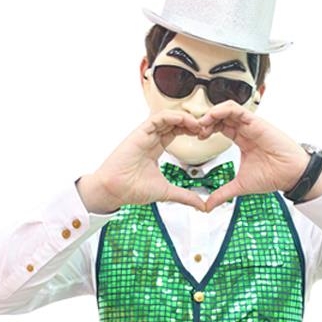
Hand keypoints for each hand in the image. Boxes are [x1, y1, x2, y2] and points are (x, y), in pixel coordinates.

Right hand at [77, 110, 205, 212]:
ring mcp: (144, 135)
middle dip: (190, 122)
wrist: (115, 191)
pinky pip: (156, 119)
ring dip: (184, 118)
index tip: (204, 135)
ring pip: (167, 117)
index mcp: (155, 148)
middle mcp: (150, 139)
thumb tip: (201, 205)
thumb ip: (185, 196)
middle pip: (173, 122)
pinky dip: (171, 116)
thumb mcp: (167, 192)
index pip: (176, 132)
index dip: (190, 130)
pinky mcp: (139, 133)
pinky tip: (183, 120)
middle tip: (205, 127)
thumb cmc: (132, 189)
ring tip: (198, 124)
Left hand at [198, 101, 310, 210]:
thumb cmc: (273, 176)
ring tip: (202, 124)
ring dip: (212, 114)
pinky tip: (212, 117)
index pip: (220, 127)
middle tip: (195, 131)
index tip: (197, 138)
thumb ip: (222, 193)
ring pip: (227, 109)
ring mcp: (251, 125)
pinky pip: (237, 109)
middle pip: (221, 117)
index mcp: (242, 140)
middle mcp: (246, 130)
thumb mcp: (240, 185)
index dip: (206, 130)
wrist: (290, 175)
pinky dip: (223, 110)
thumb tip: (207, 206)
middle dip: (206, 121)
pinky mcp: (256, 122)